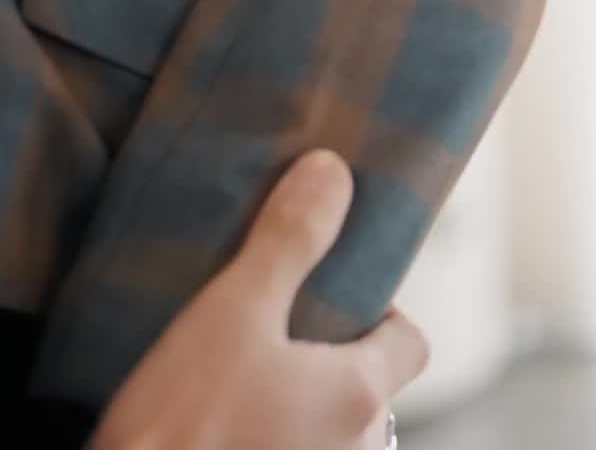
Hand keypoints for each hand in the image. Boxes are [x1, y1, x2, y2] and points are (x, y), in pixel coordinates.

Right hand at [90, 150, 427, 448]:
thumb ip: (287, 241)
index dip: (379, 310)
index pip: (410, 341)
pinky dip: (273, 439)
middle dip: (327, 358)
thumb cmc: (185, 420)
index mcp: (360, 396)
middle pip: (367, 387)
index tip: (327, 292)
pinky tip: (222, 428)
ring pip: (330, 431)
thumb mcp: (232, 311)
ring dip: (297, 409)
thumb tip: (333, 172)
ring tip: (235, 382)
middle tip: (265, 331)